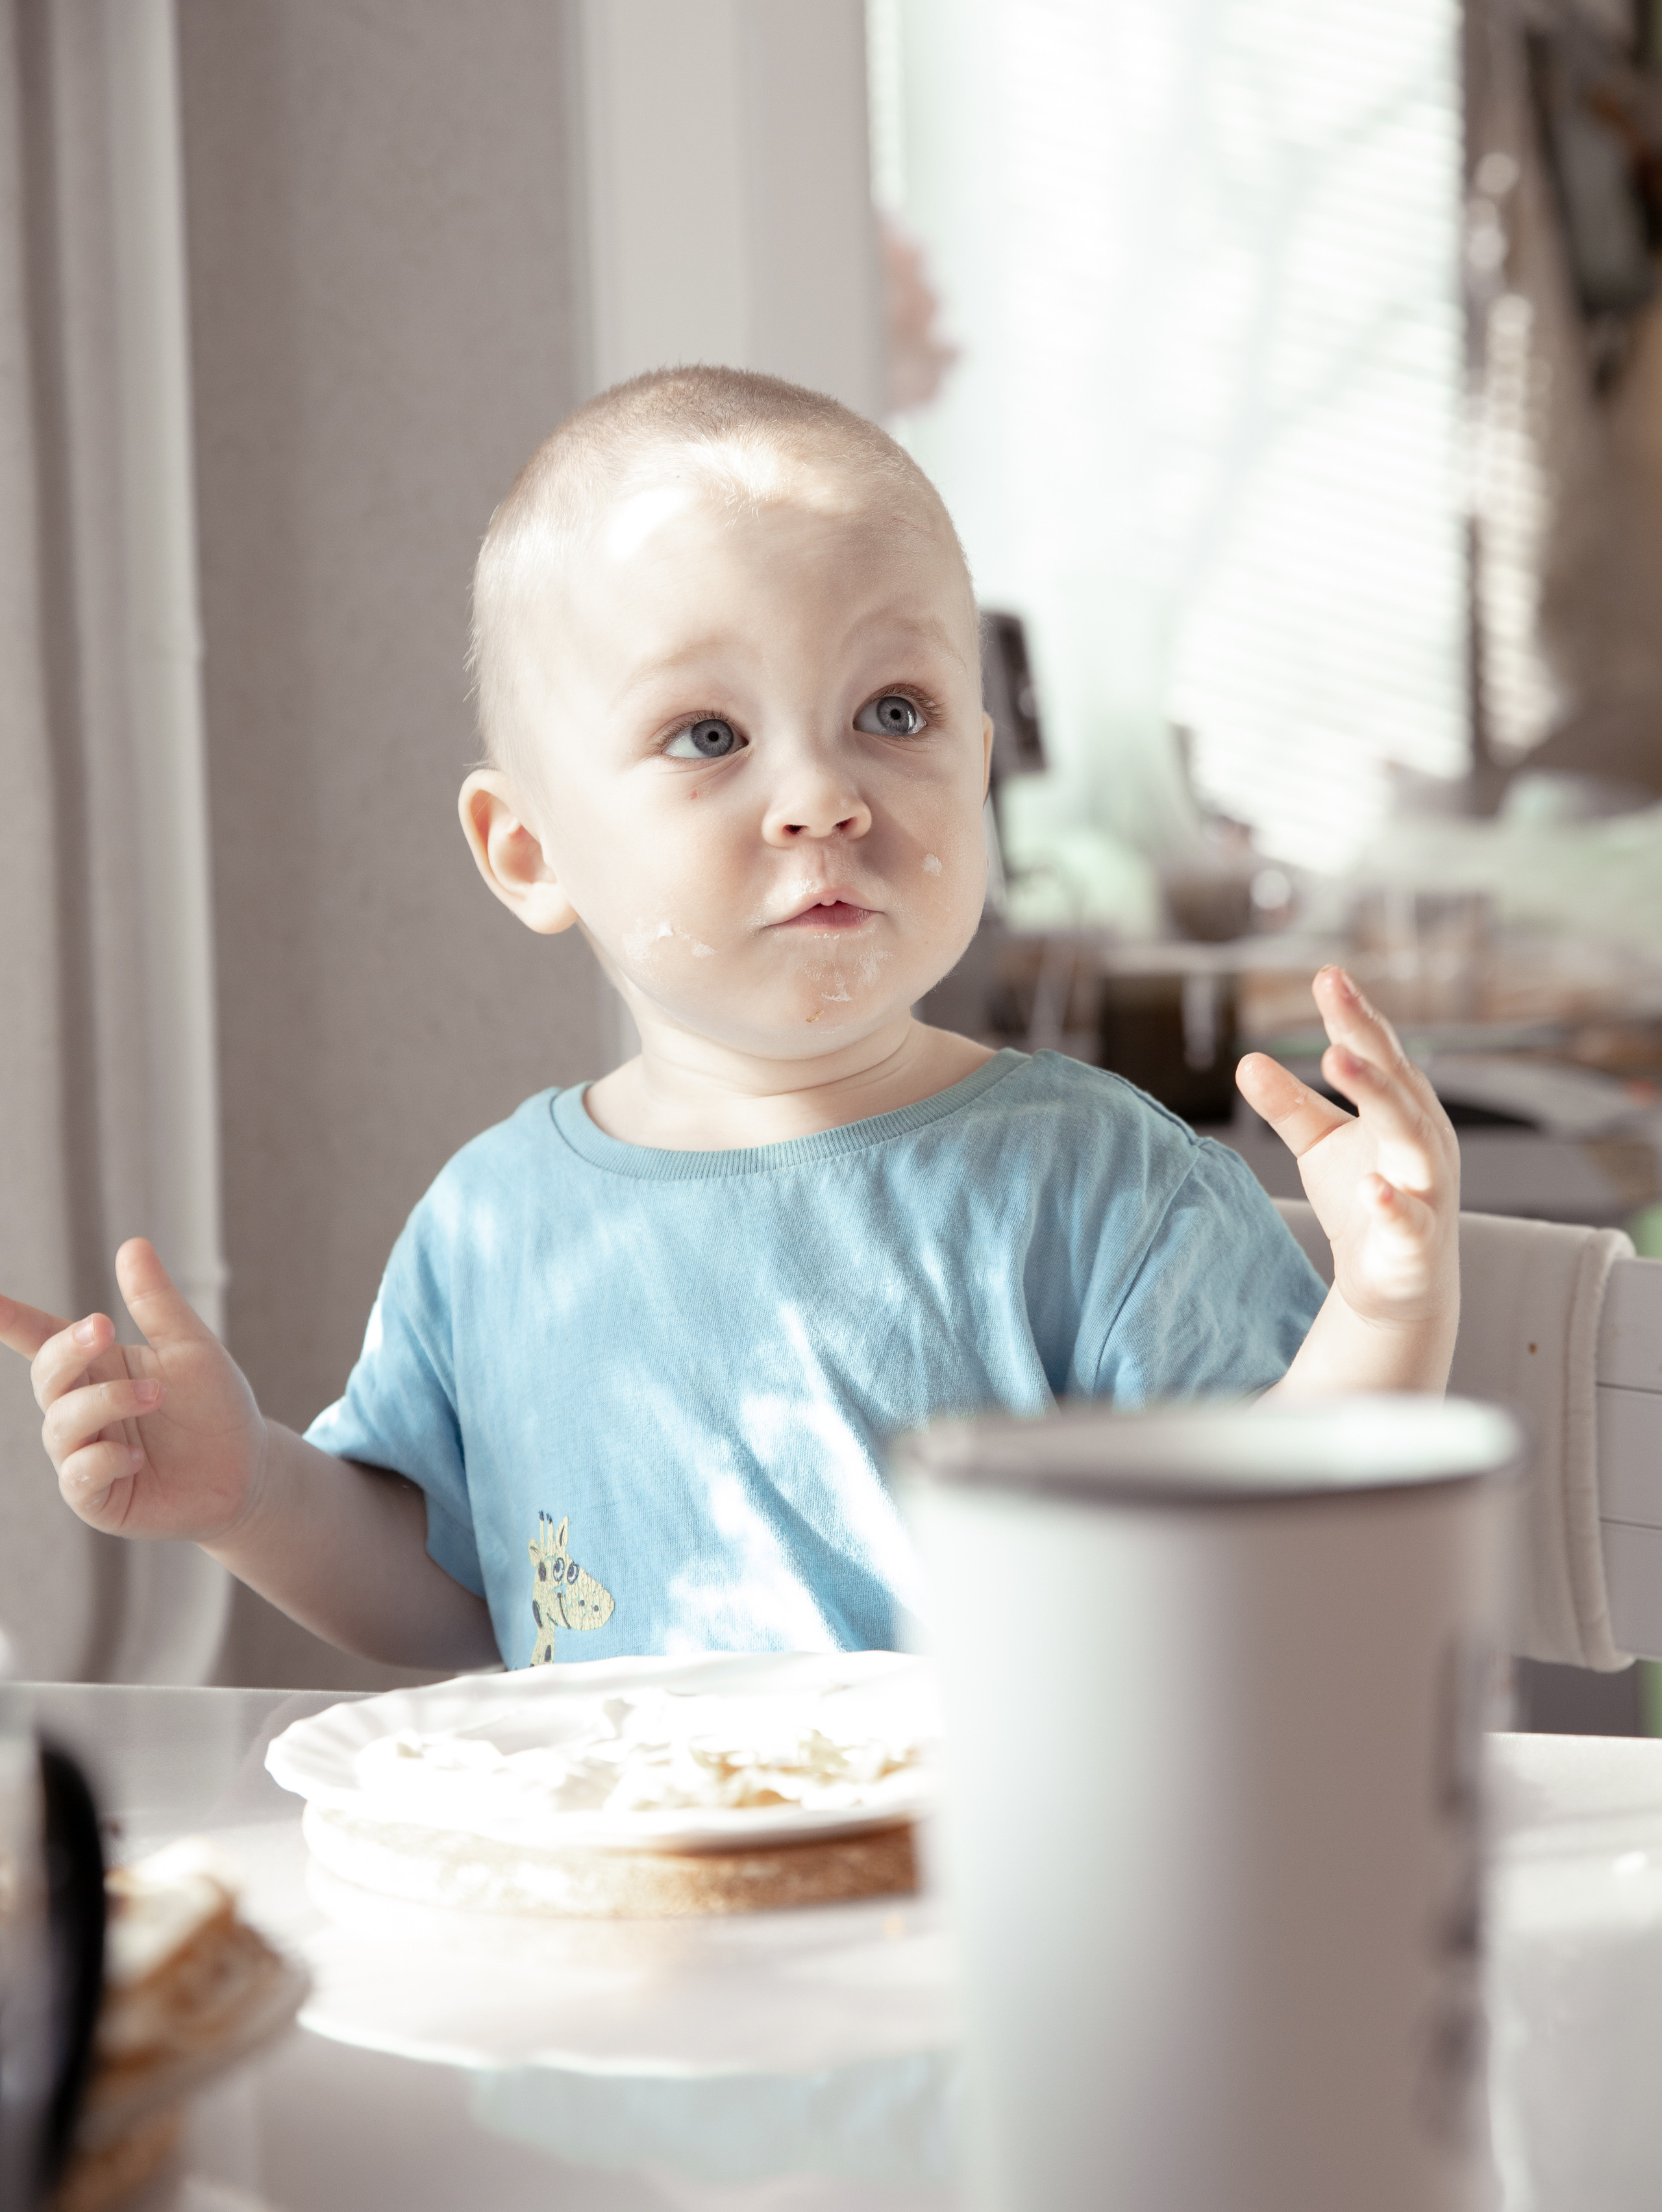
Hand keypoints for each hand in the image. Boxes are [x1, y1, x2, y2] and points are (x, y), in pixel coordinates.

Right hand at [0, 1239, 268, 1541]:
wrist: (247, 1469)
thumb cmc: (215, 1405)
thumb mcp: (191, 1347)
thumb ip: (157, 1302)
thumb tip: (132, 1244)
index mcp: (99, 1367)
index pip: (42, 1338)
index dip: (10, 1319)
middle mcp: (83, 1408)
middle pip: (47, 1376)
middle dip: (67, 1351)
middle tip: (104, 1328)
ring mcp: (85, 1454)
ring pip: (61, 1425)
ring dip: (105, 1402)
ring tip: (155, 1393)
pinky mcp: (98, 1497)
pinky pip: (77, 1476)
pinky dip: (103, 1460)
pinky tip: (139, 1454)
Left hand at [1236, 967, 1458, 1334]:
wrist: (1398, 1282)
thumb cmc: (1365, 1197)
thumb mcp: (1320, 1146)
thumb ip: (1289, 1106)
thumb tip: (1245, 1060)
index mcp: (1403, 1108)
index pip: (1379, 1053)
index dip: (1353, 1014)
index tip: (1327, 974)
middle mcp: (1423, 1140)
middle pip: (1396, 1081)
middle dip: (1365, 1037)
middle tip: (1332, 995)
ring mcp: (1427, 1191)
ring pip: (1412, 1138)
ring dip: (1377, 1096)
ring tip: (1336, 1059)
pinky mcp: (1416, 1243)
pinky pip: (1408, 1221)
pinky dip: (1390, 1204)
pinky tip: (1367, 1187)